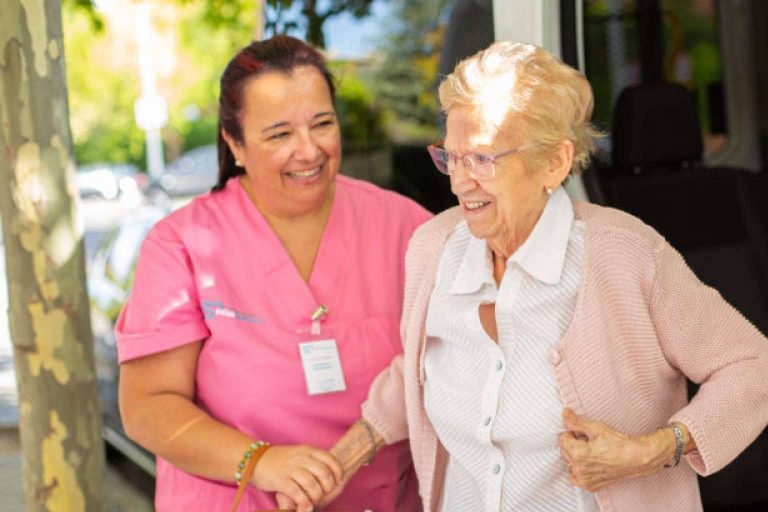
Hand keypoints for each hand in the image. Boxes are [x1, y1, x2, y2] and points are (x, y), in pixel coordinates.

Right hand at [251, 444, 342, 511]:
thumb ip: (312, 460)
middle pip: (324, 474)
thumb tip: (331, 473)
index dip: (337, 472)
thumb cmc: (280, 460)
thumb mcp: (298, 453)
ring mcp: (290, 468)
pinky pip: (297, 493)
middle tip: (325, 495)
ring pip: (312, 485)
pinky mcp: (280, 480)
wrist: (254, 459)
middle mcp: (301, 458)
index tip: (338, 482)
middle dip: (328, 488)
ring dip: (316, 497)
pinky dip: (304, 503)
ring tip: (313, 502)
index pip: (330, 459)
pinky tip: (304, 507)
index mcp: (307, 450)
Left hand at [558, 408, 675, 491]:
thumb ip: (576, 421)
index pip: (562, 439)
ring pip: (570, 464)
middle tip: (589, 442)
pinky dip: (580, 471)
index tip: (583, 434)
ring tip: (591, 452)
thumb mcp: (596, 427)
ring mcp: (585, 480)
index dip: (572, 433)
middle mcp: (579, 469)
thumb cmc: (618, 442)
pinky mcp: (591, 486)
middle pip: (565, 452)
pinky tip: (591, 464)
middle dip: (573, 444)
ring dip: (575, 457)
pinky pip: (576, 478)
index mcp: (578, 453)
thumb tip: (564, 412)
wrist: (636, 458)